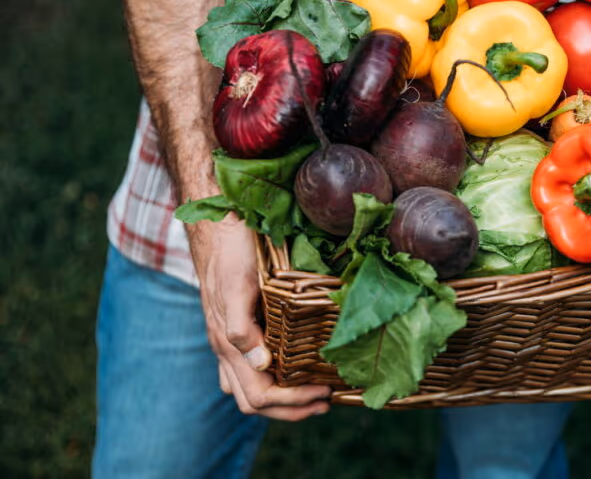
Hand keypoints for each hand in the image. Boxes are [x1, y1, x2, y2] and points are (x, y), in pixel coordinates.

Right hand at [189, 215, 332, 419]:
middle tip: (326, 401)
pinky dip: (275, 380)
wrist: (218, 227)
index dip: (292, 402)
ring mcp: (228, 342)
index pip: (258, 396)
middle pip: (253, 402)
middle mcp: (226, 350)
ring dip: (284, 400)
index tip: (324, 392)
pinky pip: (250, 368)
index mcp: (227, 346)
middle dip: (291, 409)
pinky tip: (294, 370)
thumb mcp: (237, 288)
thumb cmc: (231, 255)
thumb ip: (242, 329)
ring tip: (316, 394)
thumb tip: (261, 365)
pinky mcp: (236, 329)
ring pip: (249, 390)